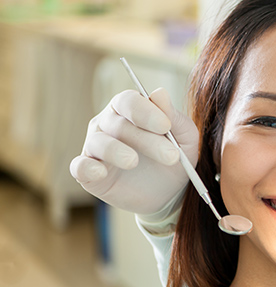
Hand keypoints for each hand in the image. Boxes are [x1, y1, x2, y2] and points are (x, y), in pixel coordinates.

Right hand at [70, 88, 198, 215]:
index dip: (145, 112)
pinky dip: (87, 168)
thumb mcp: (185, 139)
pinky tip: (100, 172)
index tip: (166, 126)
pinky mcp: (88, 173)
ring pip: (99, 142)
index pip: (129, 101)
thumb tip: (159, 92)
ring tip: (134, 162)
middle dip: (146, 140)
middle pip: (119, 124)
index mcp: (130, 109)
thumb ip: (174, 118)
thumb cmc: (174, 158)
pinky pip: (80, 166)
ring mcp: (95, 147)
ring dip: (116, 151)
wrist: (168, 193)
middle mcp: (107, 123)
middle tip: (171, 156)